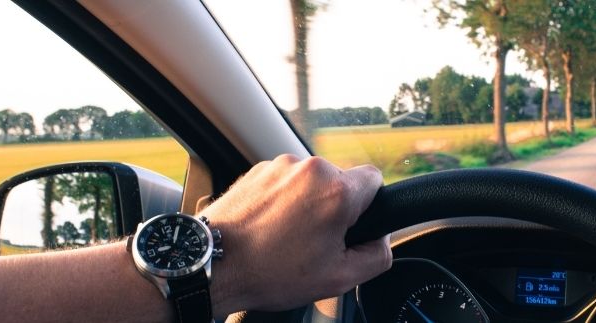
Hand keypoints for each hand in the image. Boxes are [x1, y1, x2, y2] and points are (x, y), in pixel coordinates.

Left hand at [200, 155, 391, 311]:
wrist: (213, 264)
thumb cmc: (270, 272)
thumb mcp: (339, 278)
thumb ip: (377, 256)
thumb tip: (382, 240)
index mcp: (337, 191)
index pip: (375, 179)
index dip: (369, 207)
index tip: (350, 227)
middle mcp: (311, 169)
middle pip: (341, 182)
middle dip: (334, 209)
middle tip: (315, 242)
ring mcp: (281, 166)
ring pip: (312, 183)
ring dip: (308, 204)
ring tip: (286, 237)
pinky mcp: (259, 169)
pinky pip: (286, 182)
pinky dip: (284, 201)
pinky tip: (270, 228)